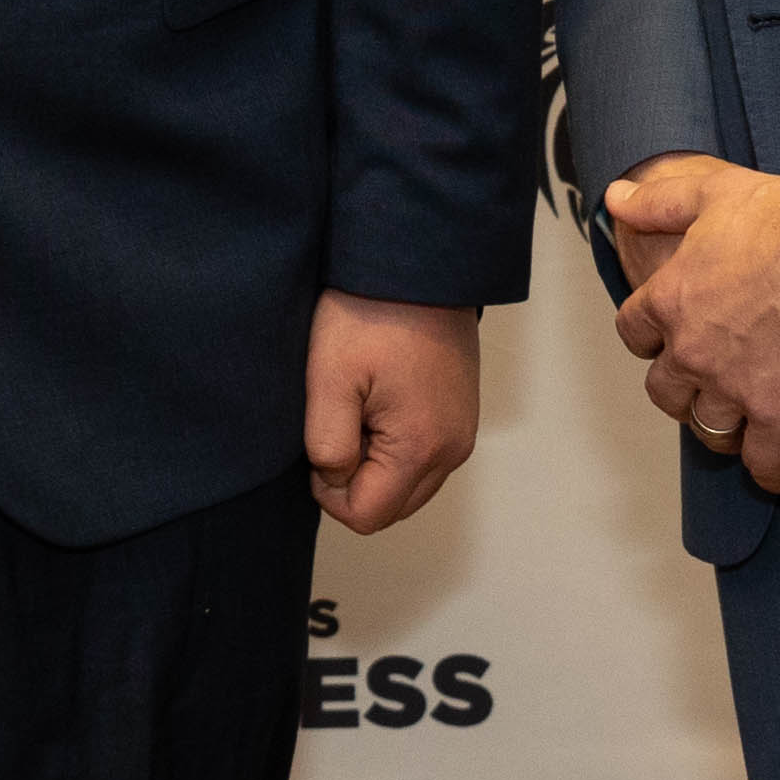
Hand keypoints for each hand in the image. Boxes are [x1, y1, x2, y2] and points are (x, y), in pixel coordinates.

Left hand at [304, 294, 483, 533]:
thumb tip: (336, 479)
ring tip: (357, 409)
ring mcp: (462, 433)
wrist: (417, 262)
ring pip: (408, 486)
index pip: (367, 516)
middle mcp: (452, 450)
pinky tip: (378, 403)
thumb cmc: (369, 315)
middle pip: (392, 508)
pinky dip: (396, 447)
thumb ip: (328, 446)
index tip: (316, 443)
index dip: (328, 492)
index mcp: (421, 448)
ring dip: (375, 465)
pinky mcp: (462, 415)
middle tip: (336, 423)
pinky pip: (424, 458)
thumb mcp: (328, 379)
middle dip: (354, 483)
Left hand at [604, 154, 779, 498]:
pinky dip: (773, 472)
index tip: (664, 341)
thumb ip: (659, 200)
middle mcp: (693, 352)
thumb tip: (614, 198)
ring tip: (744, 430)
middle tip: (708, 388)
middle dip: (683, 392)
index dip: (649, 339)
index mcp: (671, 299)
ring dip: (724, 431)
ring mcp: (735, 390)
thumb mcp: (713, 192)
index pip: (634, 333)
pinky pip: (763, 464)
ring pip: (710, 431)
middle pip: (666, 393)